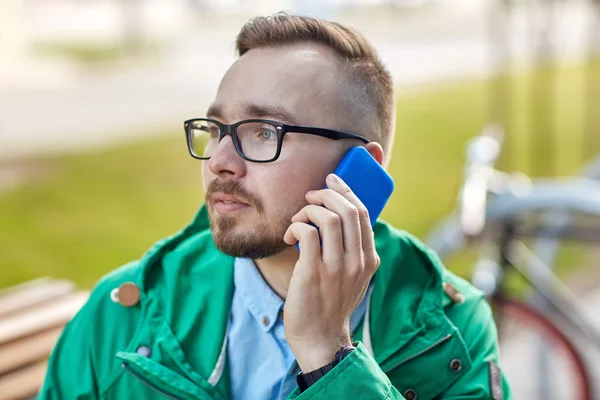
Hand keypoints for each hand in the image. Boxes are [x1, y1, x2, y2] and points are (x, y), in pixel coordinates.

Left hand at [283, 173, 380, 371]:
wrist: (320, 338)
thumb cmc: (331, 303)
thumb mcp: (353, 276)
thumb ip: (352, 250)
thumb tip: (337, 216)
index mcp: (369, 259)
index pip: (362, 213)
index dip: (345, 191)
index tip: (331, 180)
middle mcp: (357, 262)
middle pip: (348, 210)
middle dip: (326, 194)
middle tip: (310, 196)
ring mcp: (336, 268)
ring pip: (328, 218)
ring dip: (308, 210)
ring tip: (297, 220)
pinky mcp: (312, 273)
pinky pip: (306, 233)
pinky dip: (295, 226)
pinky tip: (289, 236)